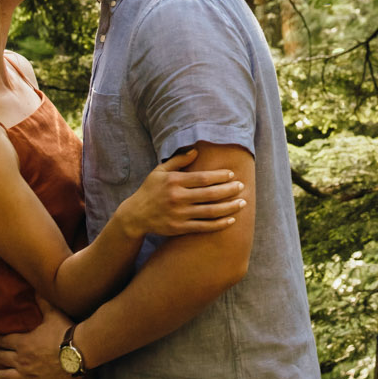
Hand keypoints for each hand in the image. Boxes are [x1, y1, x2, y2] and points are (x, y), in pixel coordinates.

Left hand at [0, 296, 76, 378]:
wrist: (80, 352)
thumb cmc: (66, 332)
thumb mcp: (53, 314)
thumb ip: (43, 302)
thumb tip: (36, 289)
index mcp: (23, 343)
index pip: (4, 341)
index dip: (0, 340)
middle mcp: (21, 360)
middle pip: (2, 358)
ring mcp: (27, 376)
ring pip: (5, 377)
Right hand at [114, 147, 245, 240]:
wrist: (135, 215)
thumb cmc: (150, 190)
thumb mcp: (159, 171)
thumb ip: (178, 160)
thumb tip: (196, 150)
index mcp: (174, 181)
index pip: (203, 178)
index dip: (220, 176)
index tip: (232, 174)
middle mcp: (177, 197)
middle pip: (210, 194)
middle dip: (229, 190)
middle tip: (242, 186)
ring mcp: (179, 214)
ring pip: (210, 211)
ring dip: (229, 207)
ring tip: (242, 202)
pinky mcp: (179, 228)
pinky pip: (204, 227)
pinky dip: (219, 224)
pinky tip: (231, 220)